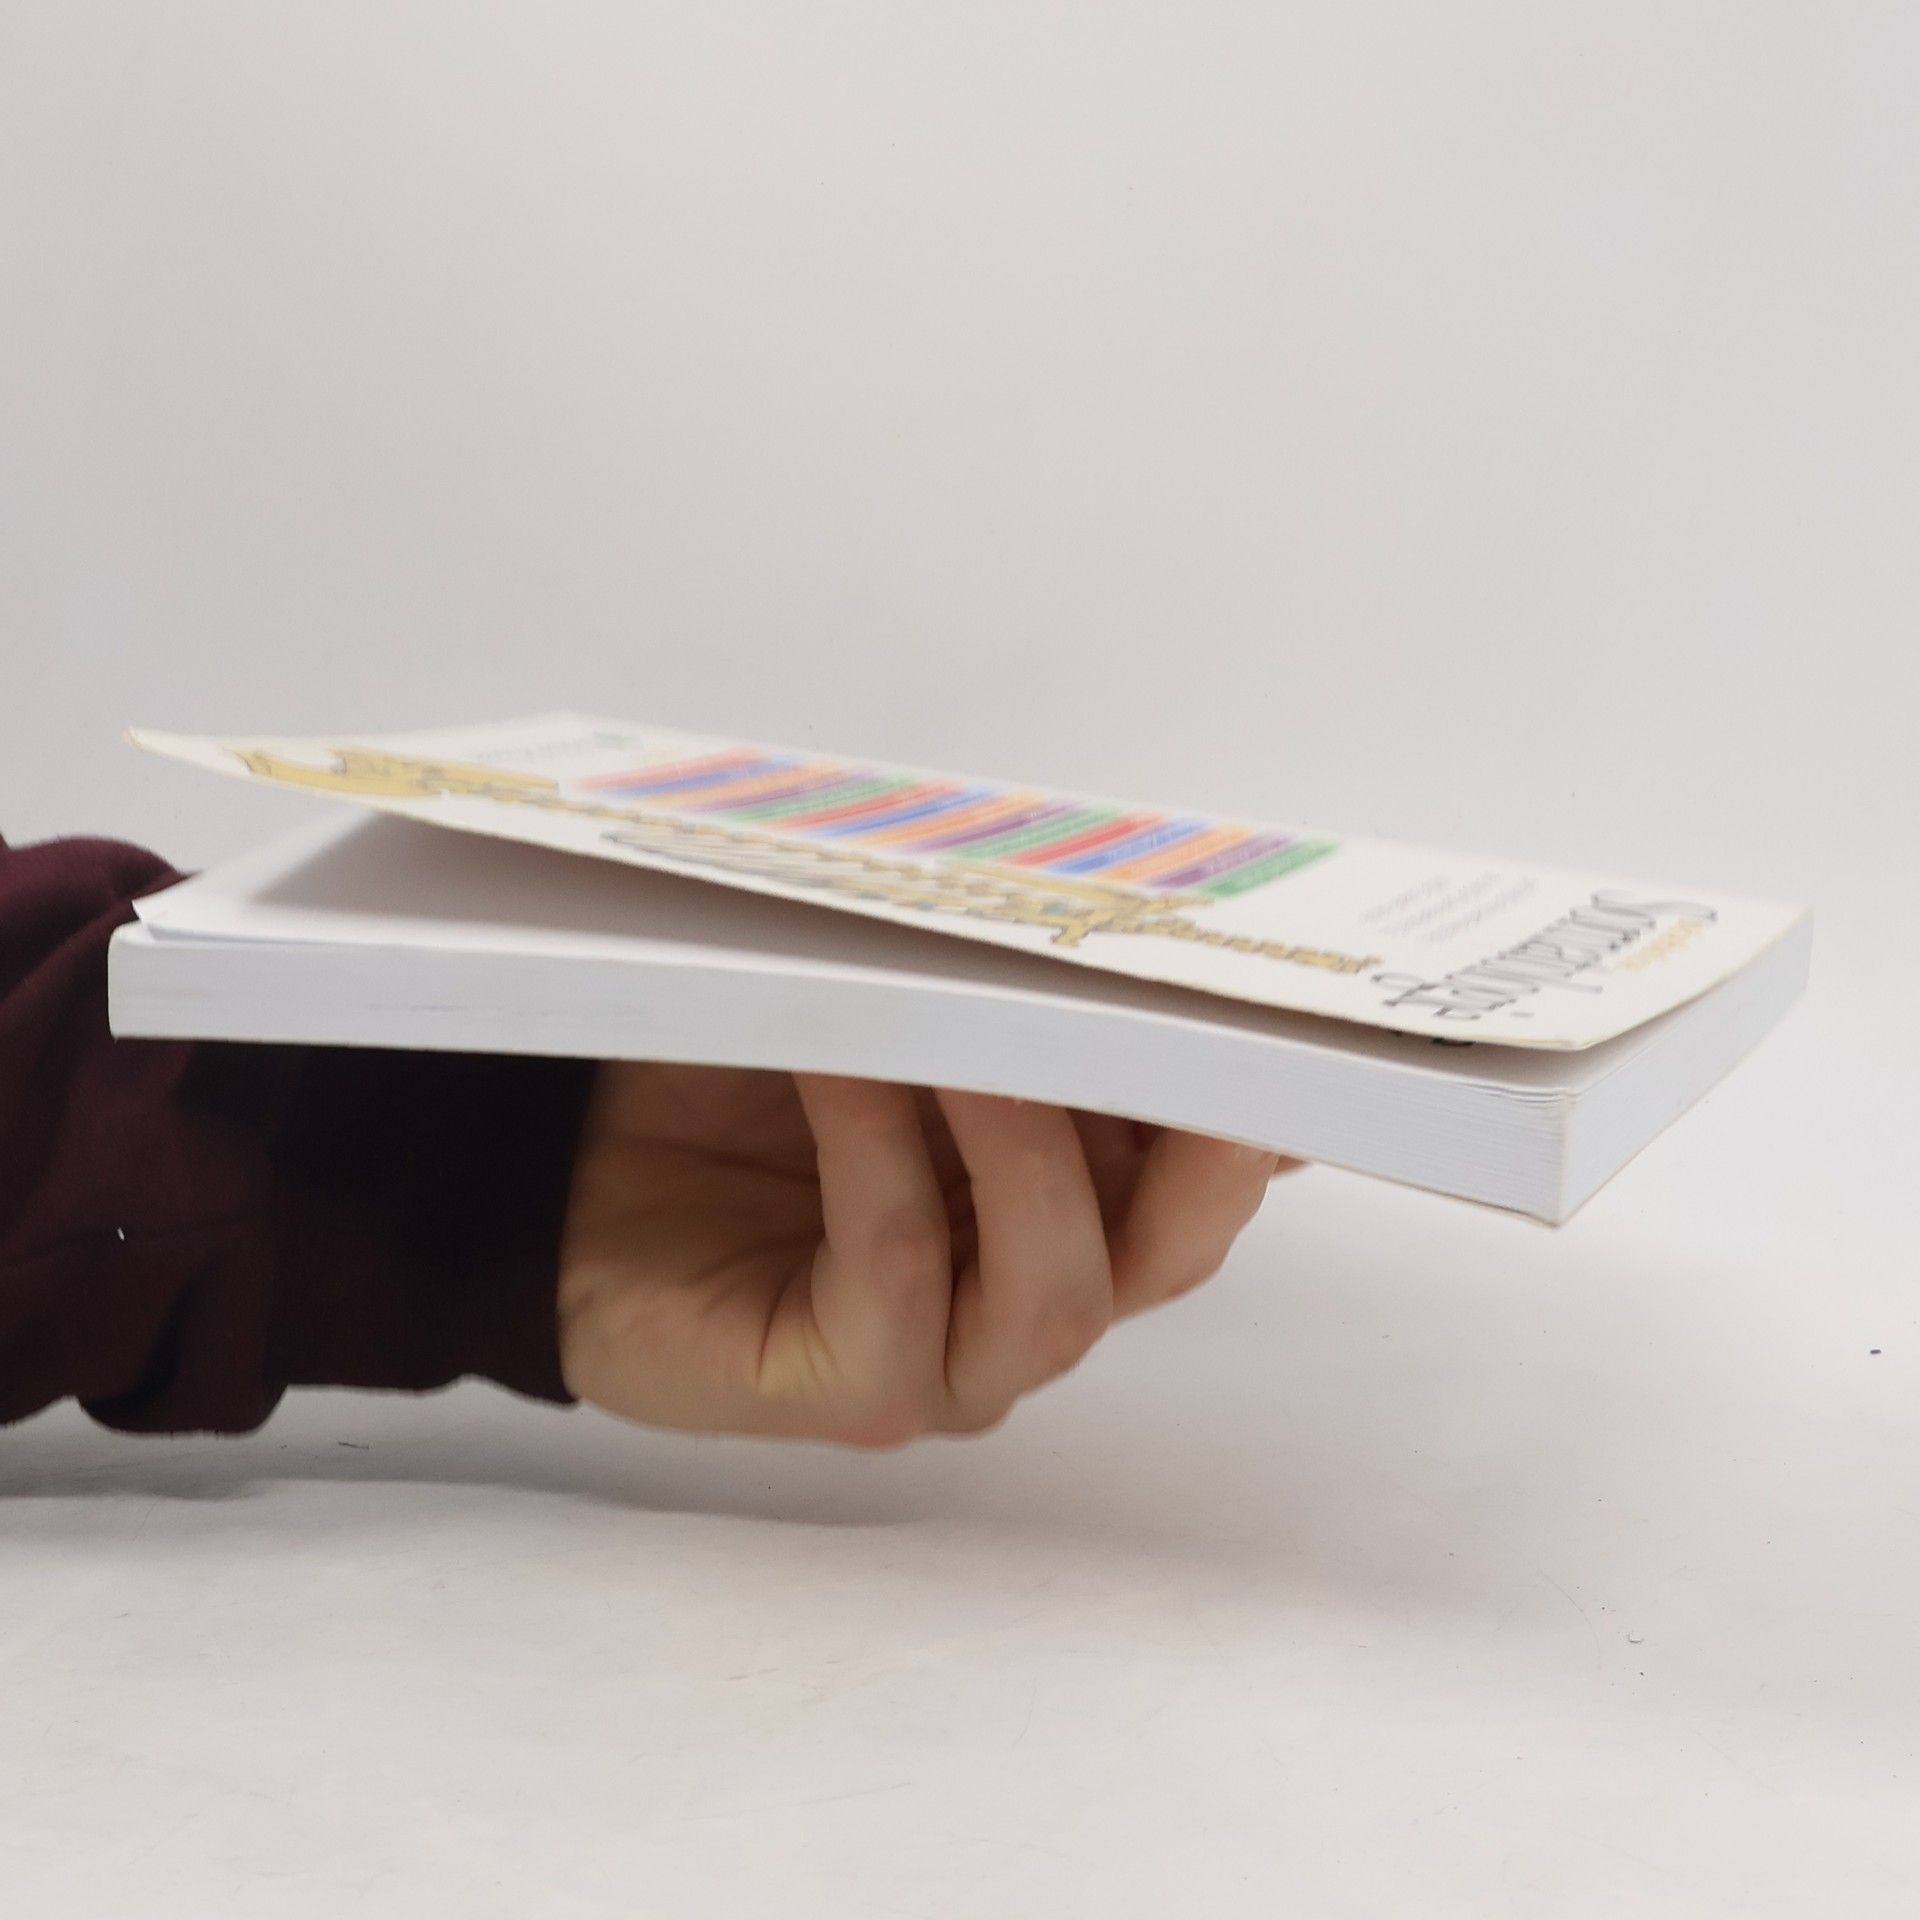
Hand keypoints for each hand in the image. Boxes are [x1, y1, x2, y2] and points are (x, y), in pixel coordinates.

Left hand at [556, 1063, 1294, 1446]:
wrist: (578, 1173)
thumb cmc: (740, 1081)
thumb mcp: (890, 1016)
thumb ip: (999, 992)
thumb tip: (1106, 900)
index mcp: (1071, 1203)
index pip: (1205, 1174)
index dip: (1259, 1102)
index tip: (1282, 1004)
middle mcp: (1027, 1294)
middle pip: (1173, 1251)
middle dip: (1196, 1146)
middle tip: (1177, 1021)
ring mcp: (947, 1362)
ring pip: (1059, 1293)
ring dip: (1022, 1143)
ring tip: (967, 1028)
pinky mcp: (845, 1387)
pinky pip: (898, 1273)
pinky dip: (882, 1151)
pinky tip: (841, 1053)